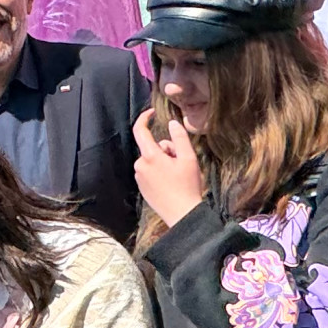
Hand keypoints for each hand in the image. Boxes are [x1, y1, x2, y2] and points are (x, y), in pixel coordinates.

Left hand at [132, 108, 207, 226]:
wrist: (182, 214)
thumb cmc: (187, 186)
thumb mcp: (188, 158)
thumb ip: (179, 138)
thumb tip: (172, 124)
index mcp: (150, 157)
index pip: (140, 131)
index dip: (145, 118)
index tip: (152, 113)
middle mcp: (140, 166)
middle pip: (152, 147)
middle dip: (166, 149)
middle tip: (181, 162)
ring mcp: (140, 178)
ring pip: (152, 160)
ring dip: (164, 161)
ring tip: (177, 175)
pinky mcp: (142, 187)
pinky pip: (150, 171)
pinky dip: (159, 172)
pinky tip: (171, 183)